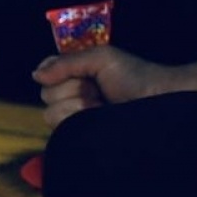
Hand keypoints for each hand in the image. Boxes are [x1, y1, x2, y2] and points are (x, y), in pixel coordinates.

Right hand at [32, 46, 196, 126]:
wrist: (161, 100)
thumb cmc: (137, 76)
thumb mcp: (102, 58)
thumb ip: (66, 62)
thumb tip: (35, 74)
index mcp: (75, 79)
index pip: (45, 77)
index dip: (60, 74)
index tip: (84, 74)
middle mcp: (72, 99)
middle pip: (46, 95)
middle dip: (72, 89)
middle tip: (98, 90)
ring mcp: (76, 120)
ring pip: (51, 114)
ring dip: (77, 106)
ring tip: (102, 105)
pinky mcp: (81, 138)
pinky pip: (60, 131)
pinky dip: (79, 119)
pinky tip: (99, 116)